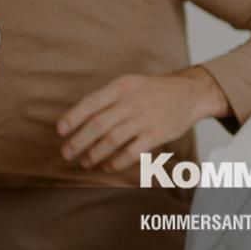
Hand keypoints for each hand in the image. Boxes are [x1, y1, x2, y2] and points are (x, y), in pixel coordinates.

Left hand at [57, 67, 228, 171]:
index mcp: (122, 86)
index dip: (73, 118)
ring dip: (94, 154)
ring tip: (85, 162)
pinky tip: (108, 165)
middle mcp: (131, 101)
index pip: (91, 103)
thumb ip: (107, 98)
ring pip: (112, 140)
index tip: (60, 130)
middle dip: (78, 141)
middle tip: (66, 153)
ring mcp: (144, 118)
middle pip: (98, 125)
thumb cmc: (153, 91)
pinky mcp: (156, 134)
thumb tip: (77, 118)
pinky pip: (131, 152)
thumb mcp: (130, 83)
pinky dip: (116, 162)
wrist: (189, 93)